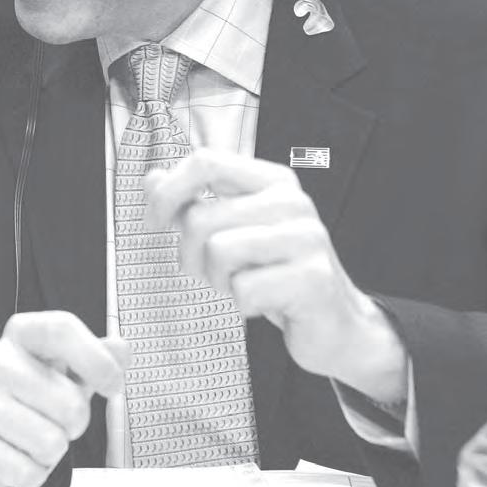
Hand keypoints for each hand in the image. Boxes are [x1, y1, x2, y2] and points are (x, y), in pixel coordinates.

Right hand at [0, 311, 128, 486]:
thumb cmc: (32, 393)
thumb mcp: (67, 371)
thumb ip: (98, 359)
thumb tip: (120, 349)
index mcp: (20, 334)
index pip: (60, 329)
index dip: (96, 359)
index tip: (113, 386)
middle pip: (67, 401)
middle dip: (78, 424)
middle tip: (64, 422)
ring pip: (48, 441)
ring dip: (54, 451)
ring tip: (39, 438)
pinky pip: (24, 471)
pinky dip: (34, 474)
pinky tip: (20, 457)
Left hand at [146, 148, 407, 405]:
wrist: (334, 324)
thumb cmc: (275, 273)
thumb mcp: (232, 231)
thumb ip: (191, 204)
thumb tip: (152, 178)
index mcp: (271, 181)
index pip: (205, 162)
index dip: (168, 192)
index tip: (153, 222)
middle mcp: (292, 202)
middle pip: (200, 217)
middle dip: (190, 255)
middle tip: (213, 273)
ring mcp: (307, 238)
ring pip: (218, 251)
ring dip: (217, 280)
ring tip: (241, 285)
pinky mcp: (313, 278)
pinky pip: (243, 289)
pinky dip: (242, 303)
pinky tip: (265, 302)